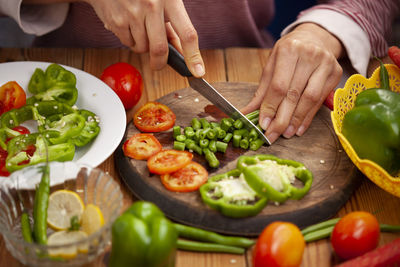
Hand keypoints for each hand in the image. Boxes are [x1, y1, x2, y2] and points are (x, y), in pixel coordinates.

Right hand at [85, 0, 204, 76]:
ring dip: (143, 45)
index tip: (198, 71)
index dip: (193, 57)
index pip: (187, 34)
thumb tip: (180, 49)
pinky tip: (128, 23)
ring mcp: (133, 14)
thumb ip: (172, 22)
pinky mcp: (116, 20)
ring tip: (139, 27)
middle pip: (160, 49)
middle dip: (159, 63)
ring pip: (142, 48)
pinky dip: (129, 39)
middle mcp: (152, 6)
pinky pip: (127, 43)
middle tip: (158, 64)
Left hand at [241, 23, 342, 142]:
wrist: (315, 38)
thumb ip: (262, 90)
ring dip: (296, 120)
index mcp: (289, 50)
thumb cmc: (289, 53)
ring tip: (286, 134)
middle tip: (272, 135)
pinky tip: (299, 128)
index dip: (270, 107)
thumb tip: (247, 113)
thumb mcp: (272, 66)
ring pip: (310, 99)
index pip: (279, 85)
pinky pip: (320, 101)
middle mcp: (309, 55)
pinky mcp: (336, 73)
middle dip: (282, 119)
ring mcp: (326, 63)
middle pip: (294, 94)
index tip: (263, 124)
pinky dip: (308, 117)